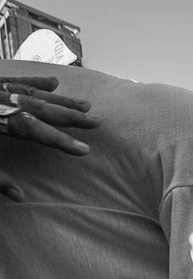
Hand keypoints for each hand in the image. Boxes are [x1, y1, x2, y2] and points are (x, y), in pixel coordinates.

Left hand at [0, 76, 99, 200]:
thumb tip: (20, 198)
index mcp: (0, 122)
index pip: (36, 132)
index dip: (61, 142)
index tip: (85, 150)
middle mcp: (3, 102)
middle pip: (41, 109)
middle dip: (71, 116)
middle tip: (96, 122)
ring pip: (34, 93)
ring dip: (61, 100)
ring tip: (85, 105)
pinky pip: (18, 80)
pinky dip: (37, 82)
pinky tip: (55, 83)